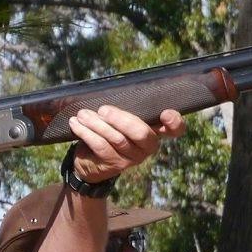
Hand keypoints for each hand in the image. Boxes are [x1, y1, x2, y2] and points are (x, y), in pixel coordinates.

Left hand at [67, 106, 184, 184]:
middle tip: (103, 110)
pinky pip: (101, 146)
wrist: (90, 163)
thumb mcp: (119, 119)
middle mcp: (147, 147)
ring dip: (97, 124)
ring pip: (117, 139)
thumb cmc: (109, 132)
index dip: (175, 122)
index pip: (175, 130)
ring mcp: (132, 158)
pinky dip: (87, 133)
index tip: (165, 113)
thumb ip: (125, 108)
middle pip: (141, 133)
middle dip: (121, 119)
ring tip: (82, 114)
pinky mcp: (114, 164)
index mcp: (154, 132)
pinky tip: (76, 124)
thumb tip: (113, 87)